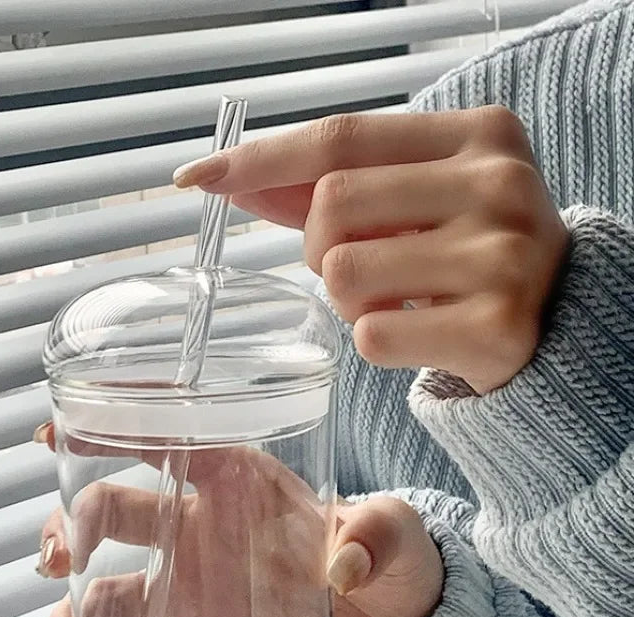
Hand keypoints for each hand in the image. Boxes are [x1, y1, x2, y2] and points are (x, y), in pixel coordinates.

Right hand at [33, 423, 442, 616]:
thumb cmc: (390, 563)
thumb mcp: (397, 537)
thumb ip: (378, 536)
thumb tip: (344, 565)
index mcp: (241, 486)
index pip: (171, 443)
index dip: (115, 431)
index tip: (58, 432)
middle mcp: (202, 532)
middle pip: (116, 515)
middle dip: (72, 528)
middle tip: (57, 554)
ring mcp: (194, 594)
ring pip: (114, 594)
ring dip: (77, 612)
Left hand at [173, 107, 569, 393]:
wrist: (560, 320)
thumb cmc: (470, 250)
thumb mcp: (419, 198)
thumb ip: (335, 185)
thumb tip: (232, 179)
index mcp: (478, 134)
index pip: (340, 139)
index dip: (260, 159)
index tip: (197, 177)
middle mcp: (498, 184)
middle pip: (331, 208)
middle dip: (318, 247)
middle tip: (360, 265)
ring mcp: (501, 255)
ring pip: (343, 275)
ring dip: (346, 298)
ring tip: (395, 298)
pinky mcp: (496, 325)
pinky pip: (372, 335)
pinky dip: (374, 341)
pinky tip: (418, 332)